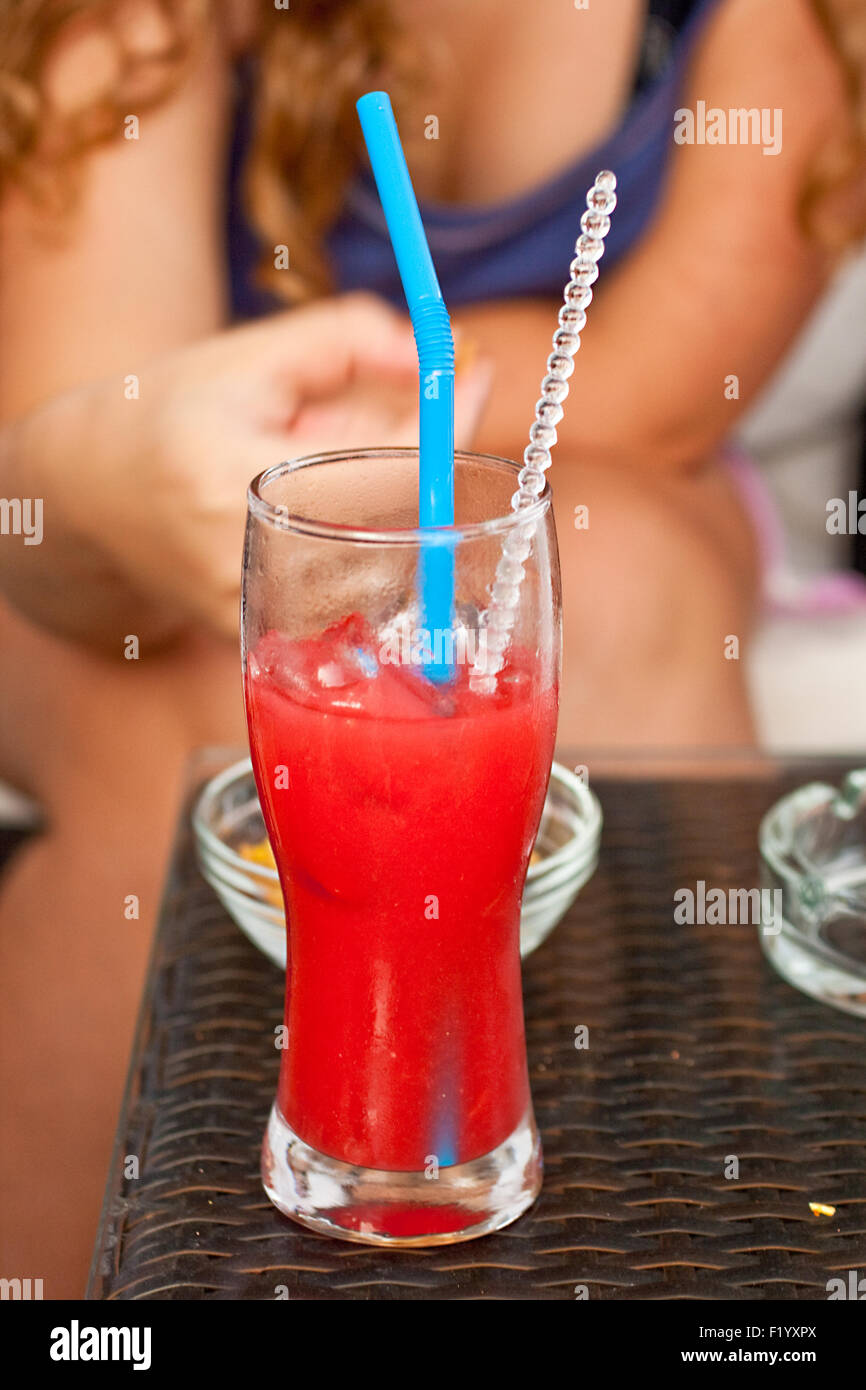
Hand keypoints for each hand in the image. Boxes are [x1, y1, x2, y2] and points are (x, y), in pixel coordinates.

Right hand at [3, 293, 491, 645]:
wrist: (92, 498)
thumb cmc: (174, 416)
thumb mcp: (253, 358)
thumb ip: (351, 341)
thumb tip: (445, 358)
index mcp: (232, 476)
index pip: (389, 467)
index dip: (443, 424)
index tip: (469, 378)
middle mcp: (245, 558)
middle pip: (398, 523)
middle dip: (410, 470)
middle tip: (367, 428)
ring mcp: (258, 613)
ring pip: (387, 567)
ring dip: (385, 514)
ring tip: (317, 478)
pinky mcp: (267, 643)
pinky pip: (358, 597)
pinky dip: (362, 550)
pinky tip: (313, 518)